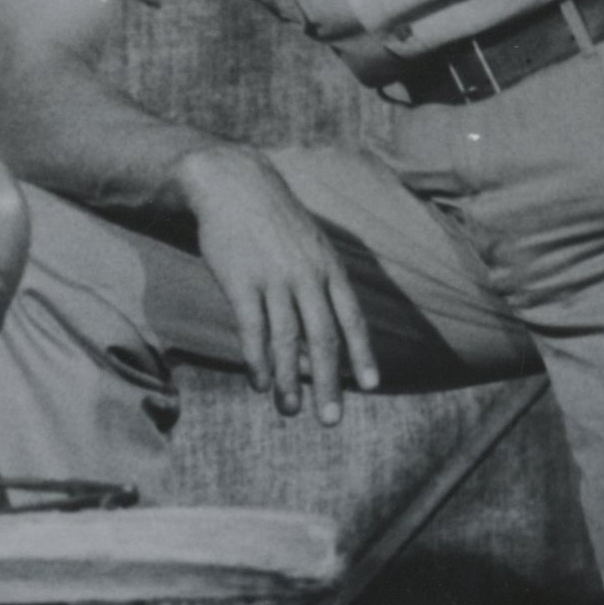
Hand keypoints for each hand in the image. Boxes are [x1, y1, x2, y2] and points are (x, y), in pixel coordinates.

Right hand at [170, 145, 379, 420]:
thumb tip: (328, 328)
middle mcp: (306, 276)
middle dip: (329, 382)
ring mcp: (273, 278)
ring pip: (287, 340)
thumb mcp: (310, 244)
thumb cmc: (273, 220)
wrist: (233, 184)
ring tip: (290, 412)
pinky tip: (260, 384)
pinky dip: (257, 360)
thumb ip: (321, 283)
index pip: (351, 317)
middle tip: (331, 420)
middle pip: (323, 337)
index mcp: (328, 267)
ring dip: (289, 381)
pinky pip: (252, 329)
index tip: (370, 386)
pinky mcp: (240, 281)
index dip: (361, 354)